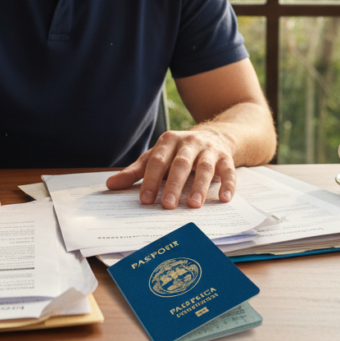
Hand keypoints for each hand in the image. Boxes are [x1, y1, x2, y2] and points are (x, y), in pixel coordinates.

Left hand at [105, 129, 236, 208]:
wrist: (215, 135)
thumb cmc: (179, 152)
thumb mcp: (157, 157)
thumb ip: (136, 171)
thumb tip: (110, 185)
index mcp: (169, 141)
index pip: (158, 160)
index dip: (151, 179)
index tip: (145, 199)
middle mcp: (190, 143)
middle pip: (181, 164)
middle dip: (173, 184)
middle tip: (166, 205)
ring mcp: (209, 150)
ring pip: (205, 168)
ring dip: (199, 186)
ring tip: (193, 205)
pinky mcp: (226, 158)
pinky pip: (229, 171)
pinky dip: (228, 184)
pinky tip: (225, 198)